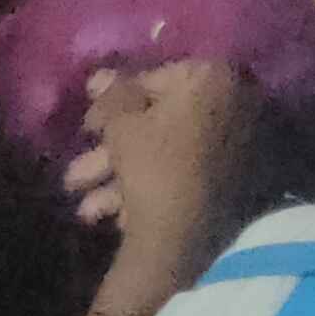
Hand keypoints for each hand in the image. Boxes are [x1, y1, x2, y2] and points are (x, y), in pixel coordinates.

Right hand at [71, 62, 257, 315]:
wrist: (201, 240)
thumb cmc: (158, 169)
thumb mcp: (123, 129)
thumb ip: (112, 98)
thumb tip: (101, 75)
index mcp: (213, 78)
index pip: (154, 78)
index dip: (113, 104)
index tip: (86, 128)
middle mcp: (235, 102)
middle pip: (159, 121)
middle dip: (109, 152)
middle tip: (74, 177)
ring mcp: (240, 142)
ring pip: (167, 152)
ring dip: (118, 177)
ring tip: (85, 211)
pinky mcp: (236, 180)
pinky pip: (185, 174)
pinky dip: (148, 191)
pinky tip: (111, 219)